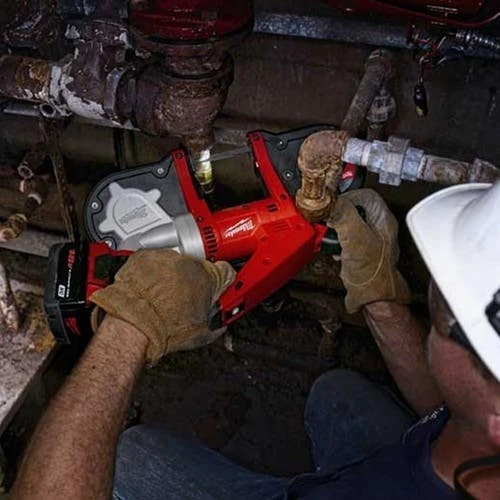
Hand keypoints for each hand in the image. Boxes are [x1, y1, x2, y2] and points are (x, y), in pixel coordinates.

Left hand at [89, 249, 235, 364]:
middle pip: (198, 265)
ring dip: (171, 273)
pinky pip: (152, 258)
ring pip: (174, 260)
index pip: (225, 270)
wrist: (134, 327)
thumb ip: (217, 321)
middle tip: (184, 297)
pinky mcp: (146, 255)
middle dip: (193, 279)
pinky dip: (150, 269)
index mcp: (210, 279)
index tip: (215, 286)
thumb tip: (219, 323)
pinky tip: (148, 286)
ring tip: (163, 293)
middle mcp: (190, 263)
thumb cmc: (164, 330)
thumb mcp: (203, 334)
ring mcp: (167, 257)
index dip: (220, 280)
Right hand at [327, 189, 410, 312]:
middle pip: (356, 209)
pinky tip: (334, 250)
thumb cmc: (372, 273)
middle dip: (339, 214)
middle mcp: (379, 228)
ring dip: (336, 229)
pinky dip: (338, 243)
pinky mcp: (362, 253)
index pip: (365, 194)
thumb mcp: (354, 238)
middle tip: (330, 219)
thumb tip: (331, 201)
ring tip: (331, 236)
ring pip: (350, 224)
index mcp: (383, 219)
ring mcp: (371, 241)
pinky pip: (347, 240)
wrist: (373, 299)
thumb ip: (343, 215)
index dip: (347, 196)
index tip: (334, 203)